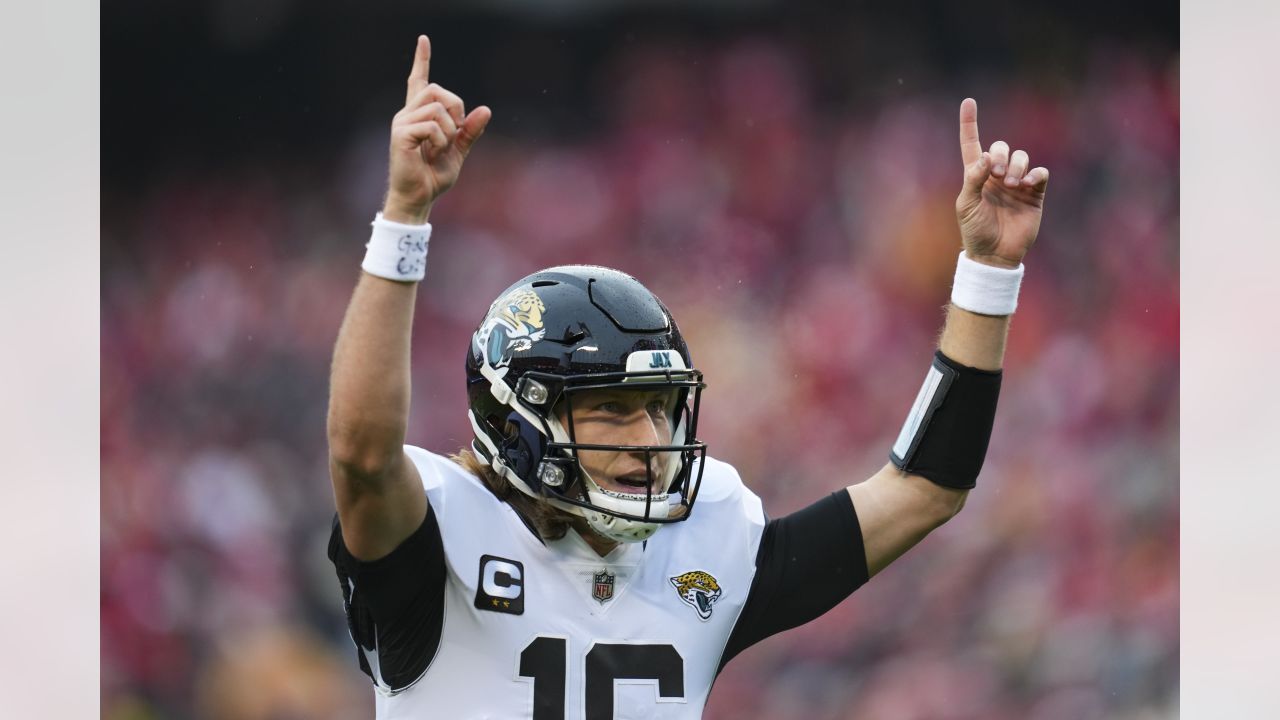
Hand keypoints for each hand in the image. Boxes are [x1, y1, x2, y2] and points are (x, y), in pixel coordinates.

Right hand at [383, 35, 491, 223]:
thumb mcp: (459, 151)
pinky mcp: (401, 134)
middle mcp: (407, 114)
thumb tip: (486, 110)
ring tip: (441, 148)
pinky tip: (434, 153)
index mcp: (419, 115)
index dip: (421, 59)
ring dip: (449, 129)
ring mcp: (402, 122)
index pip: (419, 81)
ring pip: (437, 107)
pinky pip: (432, 125)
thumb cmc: (434, 176)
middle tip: (455, 133)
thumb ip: (470, 131)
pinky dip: (441, 140)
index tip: (424, 39)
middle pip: (438, 90)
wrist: (420, 197)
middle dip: (456, 108)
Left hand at [954, 98, 1048, 268]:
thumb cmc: (975, 231)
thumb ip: (973, 179)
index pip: (972, 144)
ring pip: (1021, 157)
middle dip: (1000, 155)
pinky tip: (1027, 184)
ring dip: (1016, 166)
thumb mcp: (965, 205)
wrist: (994, 254)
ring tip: (1011, 185)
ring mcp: (1016, 183)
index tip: (969, 101)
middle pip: (1001, 147)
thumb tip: (986, 157)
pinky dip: (1035, 174)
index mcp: (975, 175)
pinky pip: (1040, 173)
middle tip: (997, 176)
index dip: (970, 123)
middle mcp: (996, 175)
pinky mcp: (1034, 193)